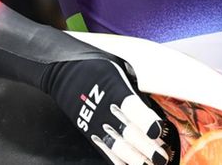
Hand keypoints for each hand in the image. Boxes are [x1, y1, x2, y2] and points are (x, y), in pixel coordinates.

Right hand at [42, 56, 169, 164]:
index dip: (144, 120)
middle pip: (126, 131)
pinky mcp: (89, 132)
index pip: (130, 107)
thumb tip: (152, 105)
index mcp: (114, 88)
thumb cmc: (94, 66)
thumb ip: (135, 87)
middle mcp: (104, 108)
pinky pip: (105, 150)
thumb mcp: (119, 67)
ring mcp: (96, 122)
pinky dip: (118, 161)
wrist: (61, 72)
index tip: (157, 130)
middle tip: (161, 157)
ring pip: (116, 146)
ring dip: (134, 158)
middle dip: (145, 147)